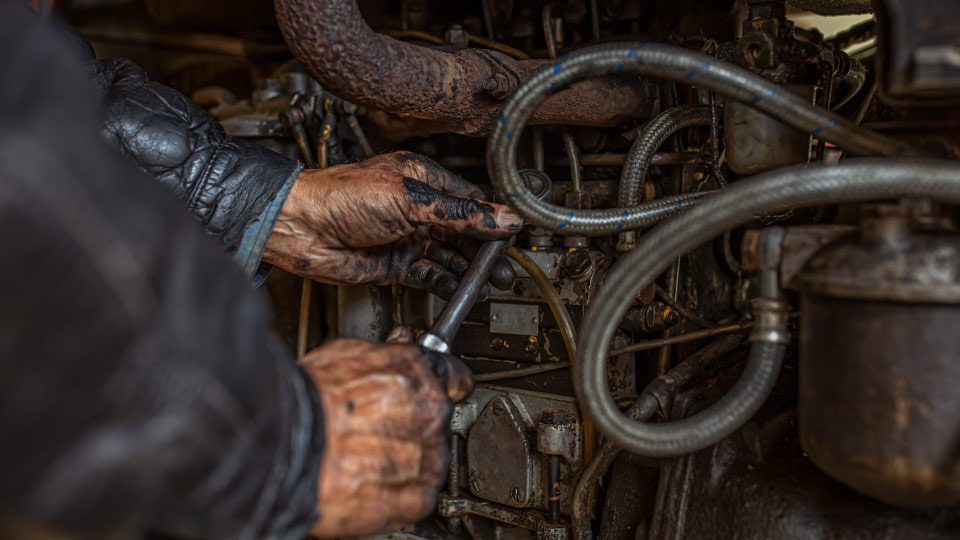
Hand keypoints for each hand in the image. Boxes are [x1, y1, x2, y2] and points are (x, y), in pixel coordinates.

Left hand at [263, 152, 521, 297]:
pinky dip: (446, 281)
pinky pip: (429, 273)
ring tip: (491, 282)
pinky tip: (461, 288)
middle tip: (507, 267)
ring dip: (469, 269)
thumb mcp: (410, 200)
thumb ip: (459, 213)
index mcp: (423, 180)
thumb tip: (501, 217)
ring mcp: (406, 236)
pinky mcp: (395, 263)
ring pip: (449, 254)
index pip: (470, 200)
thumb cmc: (341, 197)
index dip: (493, 218)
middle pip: (463, 230)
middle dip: (486, 249)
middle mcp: (417, 208)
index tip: (514, 233)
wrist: (300, 227)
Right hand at [300, 338, 471, 537]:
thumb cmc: (304, 401)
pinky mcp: (414, 496)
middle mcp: (428, 411)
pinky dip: (400, 496)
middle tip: (377, 433)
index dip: (444, 386)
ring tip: (367, 461)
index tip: (437, 392)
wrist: (282, 445)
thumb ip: (383, 356)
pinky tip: (373, 485)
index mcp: (414, 371)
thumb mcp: (344, 354)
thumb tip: (396, 348)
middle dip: (414, 429)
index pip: (454, 378)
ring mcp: (425, 455)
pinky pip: (421, 496)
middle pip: (439, 423)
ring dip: (406, 465)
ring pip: (432, 461)